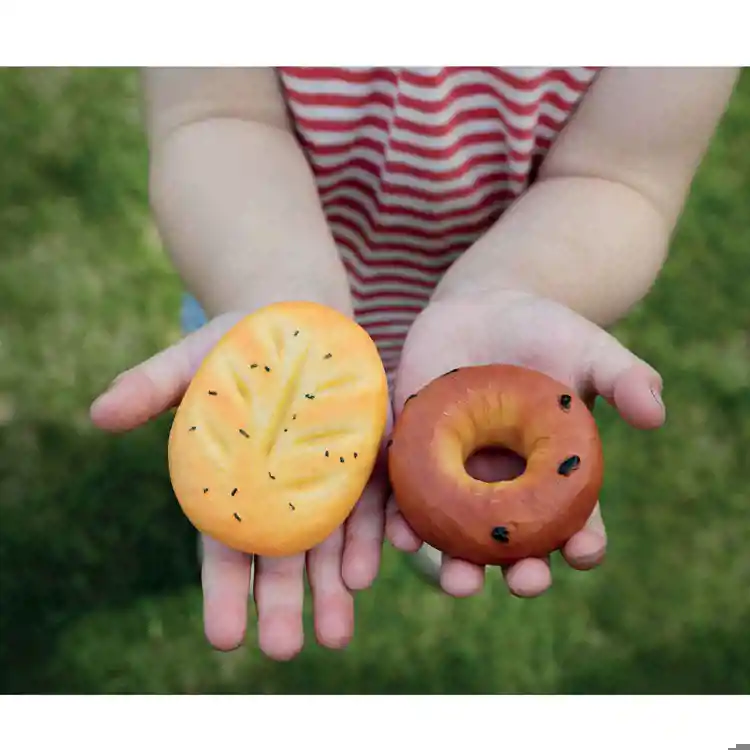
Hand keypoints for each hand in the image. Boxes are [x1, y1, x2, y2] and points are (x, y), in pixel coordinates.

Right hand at [90, 312, 390, 659]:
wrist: (297, 325)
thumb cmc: (235, 347)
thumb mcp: (190, 362)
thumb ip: (151, 387)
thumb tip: (98, 413)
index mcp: (236, 488)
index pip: (228, 550)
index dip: (225, 592)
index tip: (224, 636)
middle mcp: (285, 496)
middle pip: (284, 560)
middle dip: (284, 605)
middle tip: (286, 647)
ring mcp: (331, 483)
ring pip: (332, 547)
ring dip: (333, 591)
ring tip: (335, 634)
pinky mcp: (369, 460)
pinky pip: (374, 504)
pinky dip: (373, 537)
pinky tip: (370, 569)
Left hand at [385, 289, 665, 598]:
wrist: (482, 308)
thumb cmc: (544, 333)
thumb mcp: (588, 350)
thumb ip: (623, 378)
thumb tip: (654, 414)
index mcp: (553, 475)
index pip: (574, 522)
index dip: (583, 543)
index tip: (584, 551)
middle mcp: (505, 486)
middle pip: (515, 544)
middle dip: (520, 570)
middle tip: (523, 581)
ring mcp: (457, 475)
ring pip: (458, 534)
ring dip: (456, 563)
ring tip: (458, 580)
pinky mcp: (416, 455)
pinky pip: (408, 496)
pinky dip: (404, 519)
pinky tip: (402, 534)